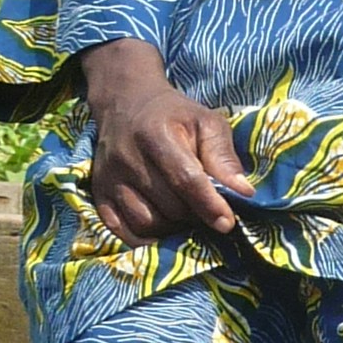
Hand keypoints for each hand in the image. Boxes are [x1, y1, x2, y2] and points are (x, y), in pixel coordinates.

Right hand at [80, 38, 250, 240]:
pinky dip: (147, 238)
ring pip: (146, 223)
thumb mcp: (205, 122)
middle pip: (168, 206)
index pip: (185, 179)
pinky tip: (163, 227)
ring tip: (185, 216)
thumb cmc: (174, 116)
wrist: (125, 104)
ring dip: (172, 229)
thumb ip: (224, 157)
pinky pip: (123, 232)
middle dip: (194, 215)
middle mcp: (126, 158)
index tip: (227, 222)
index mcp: (155, 135)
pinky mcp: (98, 194)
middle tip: (207, 212)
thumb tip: (244, 193)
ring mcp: (108, 179)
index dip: (208, 205)